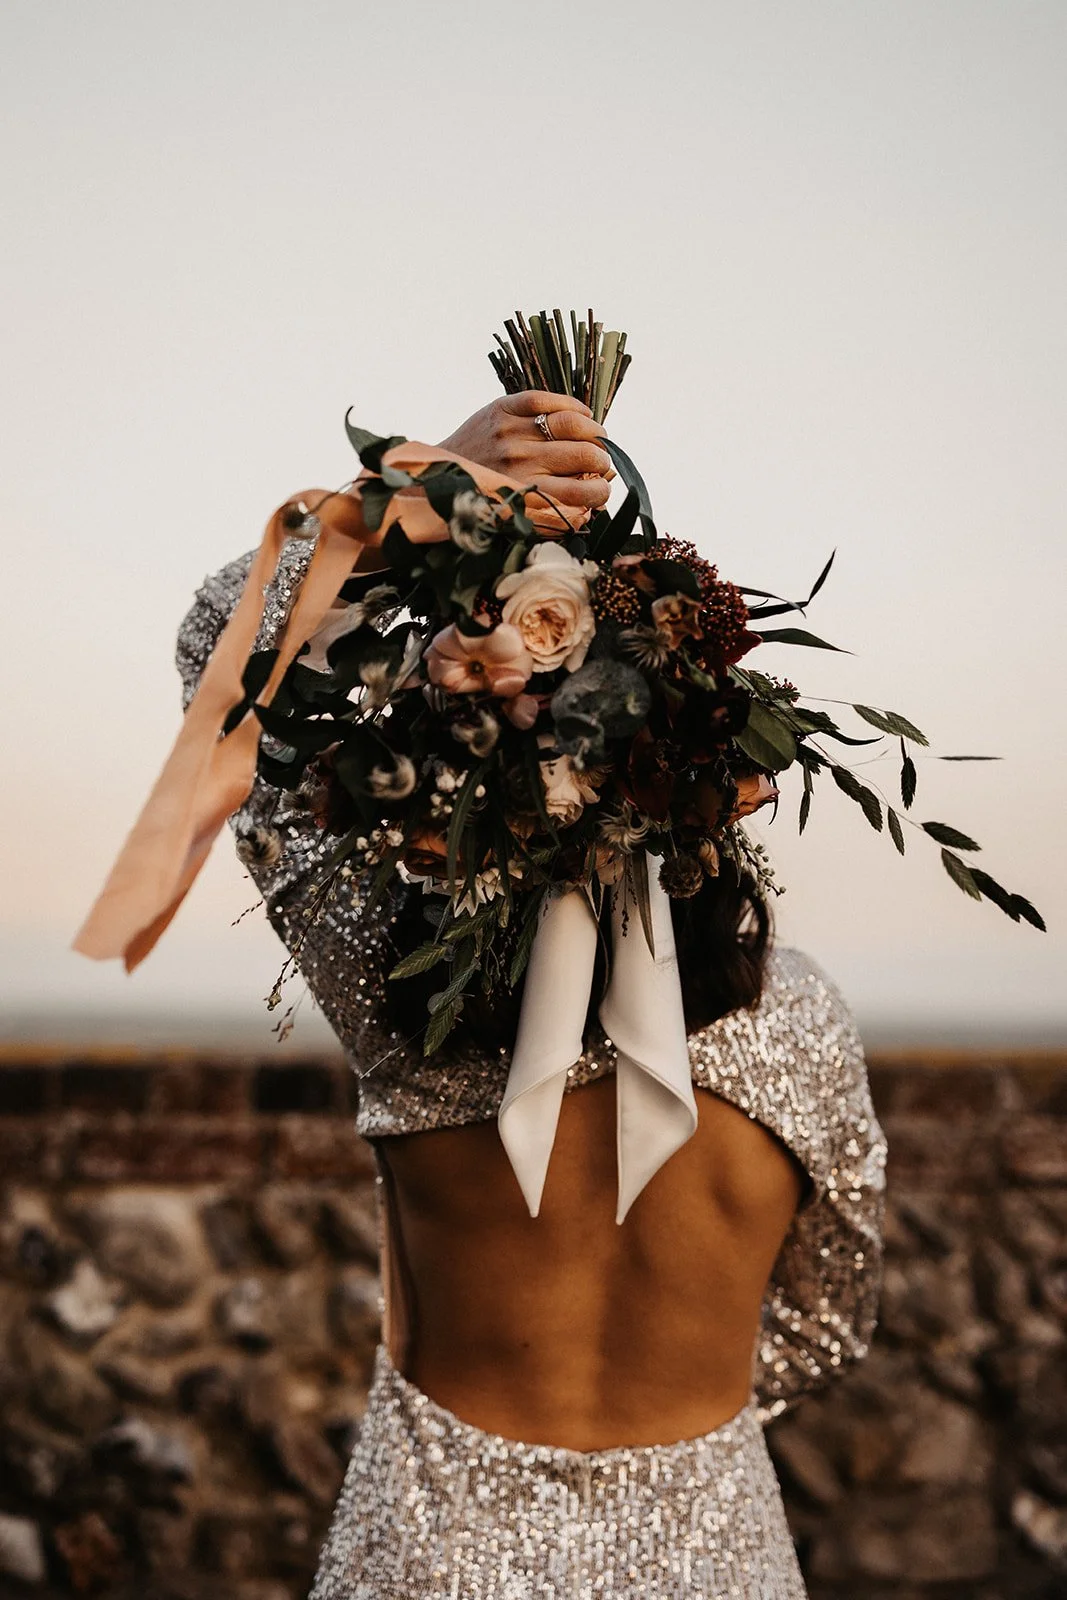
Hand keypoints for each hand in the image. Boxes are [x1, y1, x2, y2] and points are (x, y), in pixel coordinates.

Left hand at [438, 392, 613, 528]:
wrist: (444, 473)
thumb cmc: (489, 496)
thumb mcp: (519, 511)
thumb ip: (556, 508)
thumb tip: (597, 501)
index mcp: (527, 492)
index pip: (580, 492)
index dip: (602, 491)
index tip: (603, 490)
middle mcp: (520, 461)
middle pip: (582, 455)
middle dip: (602, 460)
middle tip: (602, 462)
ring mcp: (511, 431)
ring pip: (570, 423)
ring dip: (594, 431)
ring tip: (597, 438)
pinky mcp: (502, 408)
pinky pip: (545, 399)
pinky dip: (572, 406)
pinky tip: (582, 415)